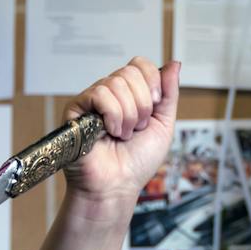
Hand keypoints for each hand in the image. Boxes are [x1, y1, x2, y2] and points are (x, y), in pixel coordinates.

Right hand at [63, 57, 179, 206]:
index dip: (152, 82)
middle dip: (142, 105)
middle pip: (131, 72)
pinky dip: (113, 116)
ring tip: (123, 134)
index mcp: (129, 95)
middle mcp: (110, 93)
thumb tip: (174, 64)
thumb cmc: (137, 162)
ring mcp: (92, 100)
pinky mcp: (76, 108)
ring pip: (117, 83)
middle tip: (137, 128)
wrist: (118, 186)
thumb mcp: (163, 124)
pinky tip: (109, 132)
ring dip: (129, 115)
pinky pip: (100, 94)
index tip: (154, 107)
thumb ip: (169, 93)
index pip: (140, 65)